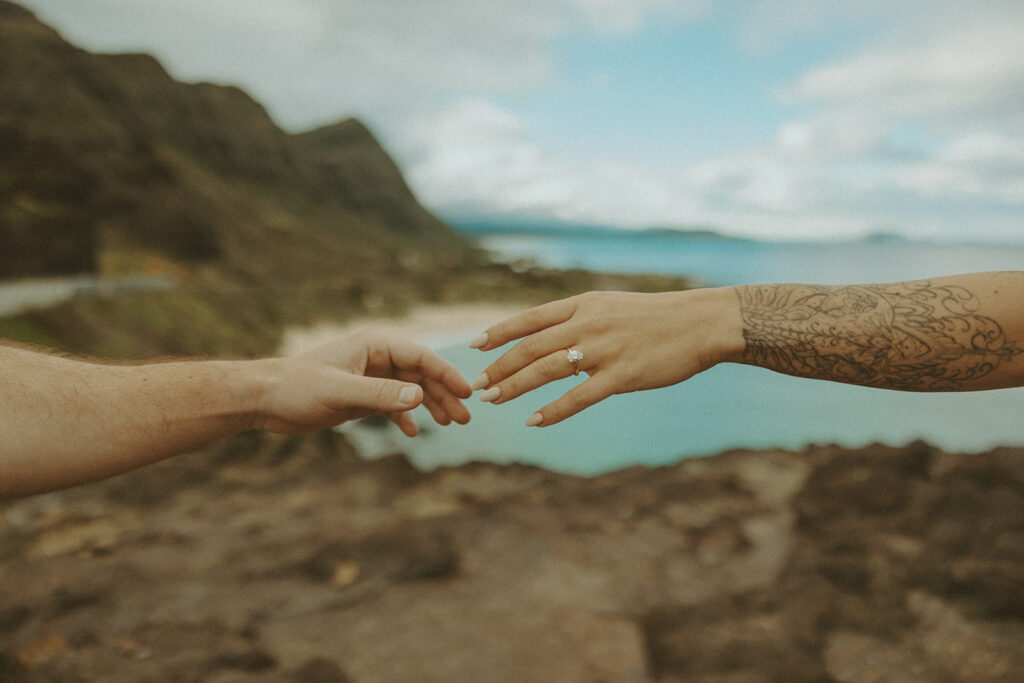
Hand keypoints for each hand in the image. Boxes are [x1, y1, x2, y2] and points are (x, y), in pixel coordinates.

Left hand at [257, 332, 471, 435]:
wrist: (264, 399)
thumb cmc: (296, 387)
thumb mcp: (340, 391)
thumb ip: (379, 394)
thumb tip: (419, 397)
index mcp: (374, 345)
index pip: (420, 356)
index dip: (445, 373)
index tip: (466, 392)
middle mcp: (375, 358)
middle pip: (420, 374)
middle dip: (444, 394)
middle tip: (466, 417)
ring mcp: (369, 378)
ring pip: (409, 390)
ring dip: (430, 406)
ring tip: (451, 424)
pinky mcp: (360, 396)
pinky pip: (391, 405)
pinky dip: (404, 417)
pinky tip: (412, 432)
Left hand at [470, 289, 741, 425]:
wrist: (701, 322)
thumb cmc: (658, 318)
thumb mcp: (613, 307)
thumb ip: (581, 321)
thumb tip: (552, 338)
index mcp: (584, 305)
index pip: (530, 318)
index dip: (499, 333)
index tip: (474, 346)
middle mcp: (587, 324)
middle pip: (530, 346)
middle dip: (498, 366)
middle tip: (476, 385)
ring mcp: (603, 349)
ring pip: (545, 370)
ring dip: (514, 386)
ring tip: (492, 400)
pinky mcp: (621, 375)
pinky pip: (578, 396)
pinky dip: (552, 410)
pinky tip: (533, 421)